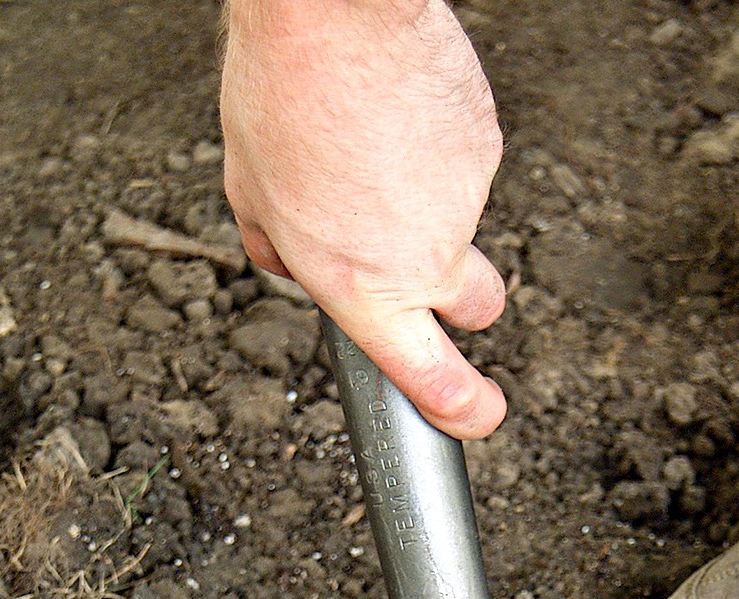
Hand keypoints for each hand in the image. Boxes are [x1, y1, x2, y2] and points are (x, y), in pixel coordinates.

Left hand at [221, 0, 507, 438]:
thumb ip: (278, 249)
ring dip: (425, 195)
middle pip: (479, 307)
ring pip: (457, 218)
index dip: (461, 408)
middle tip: (425, 262)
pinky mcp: (487, 145)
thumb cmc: (284, 95)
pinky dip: (438, 145)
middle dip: (464, 301)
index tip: (476, 417)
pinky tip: (396, 110)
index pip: (431, 377)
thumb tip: (291, 266)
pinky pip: (465, 161)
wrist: (336, 12)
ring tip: (368, 140)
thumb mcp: (251, 192)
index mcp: (364, 287)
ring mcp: (466, 203)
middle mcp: (425, 258)